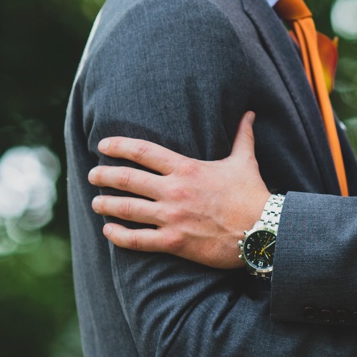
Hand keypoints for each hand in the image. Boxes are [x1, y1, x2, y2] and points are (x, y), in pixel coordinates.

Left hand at [88, 112, 270, 268]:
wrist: (263, 231)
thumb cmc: (253, 196)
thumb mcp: (245, 162)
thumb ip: (242, 136)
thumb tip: (250, 114)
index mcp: (186, 168)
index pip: (143, 151)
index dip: (118, 146)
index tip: (103, 146)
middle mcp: (174, 191)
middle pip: (127, 179)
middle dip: (104, 175)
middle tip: (92, 175)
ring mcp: (172, 217)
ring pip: (127, 209)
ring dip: (106, 204)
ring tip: (95, 202)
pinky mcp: (175, 242)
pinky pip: (138, 240)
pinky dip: (119, 235)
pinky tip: (108, 231)